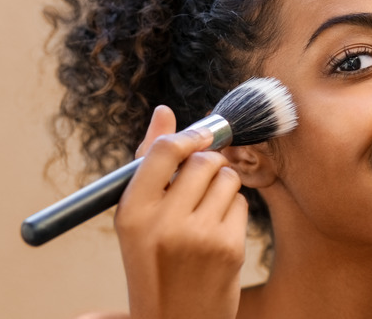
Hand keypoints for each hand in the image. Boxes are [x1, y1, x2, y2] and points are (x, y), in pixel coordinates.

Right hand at [115, 106, 247, 318]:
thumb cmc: (154, 260)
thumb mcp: (137, 217)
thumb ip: (150, 163)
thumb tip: (165, 111)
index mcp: (132, 211)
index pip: (163, 150)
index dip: (187, 137)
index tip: (197, 137)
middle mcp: (162, 222)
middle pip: (202, 160)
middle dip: (207, 163)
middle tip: (200, 182)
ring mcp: (198, 236)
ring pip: (226, 177)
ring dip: (221, 185)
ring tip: (205, 210)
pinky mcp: (227, 248)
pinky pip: (239, 202)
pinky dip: (232, 209)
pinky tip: (217, 231)